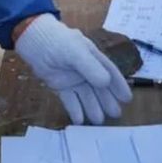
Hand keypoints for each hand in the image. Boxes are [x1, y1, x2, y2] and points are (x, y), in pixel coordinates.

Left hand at [15, 14, 132, 124]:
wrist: (34, 41)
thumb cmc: (58, 42)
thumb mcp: (76, 52)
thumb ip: (90, 67)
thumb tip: (106, 83)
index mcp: (93, 57)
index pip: (110, 72)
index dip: (119, 85)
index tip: (127, 99)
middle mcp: (85, 69)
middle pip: (99, 88)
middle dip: (107, 101)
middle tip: (115, 115)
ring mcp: (72, 78)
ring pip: (86, 96)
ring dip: (92, 107)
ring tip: (98, 121)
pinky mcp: (60, 85)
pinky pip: (70, 99)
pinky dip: (75, 109)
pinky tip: (79, 120)